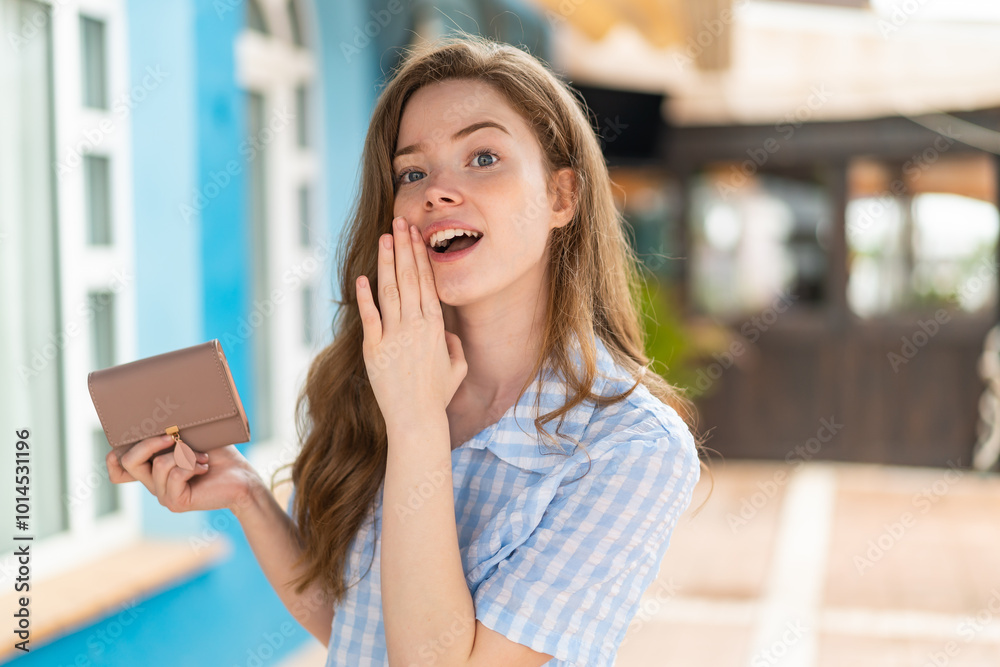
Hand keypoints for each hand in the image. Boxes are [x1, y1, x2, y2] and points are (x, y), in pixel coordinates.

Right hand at [106, 435, 260, 515]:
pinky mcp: (176, 502)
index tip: (140, 435)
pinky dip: (192, 466)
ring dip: (185, 455)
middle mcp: (153, 482)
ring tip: (203, 457)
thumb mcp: (191, 436)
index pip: (117, 467)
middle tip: (174, 437)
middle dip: (149, 443)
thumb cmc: (219, 454)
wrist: (241, 476)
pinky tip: (204, 468)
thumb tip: (154, 414)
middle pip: (128, 461)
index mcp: (152, 467)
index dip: (116, 452)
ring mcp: (163, 494)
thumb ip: (169, 431)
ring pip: (159, 465)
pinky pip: (174, 476)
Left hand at [356, 216, 467, 426]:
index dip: (419, 256)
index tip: (415, 236)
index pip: (427, 282)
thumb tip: (446, 333)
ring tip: (384, 238)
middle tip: (400, 222)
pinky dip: (364, 296)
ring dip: (386, 262)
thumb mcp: (457, 368)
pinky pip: (369, 316)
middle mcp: (416, 325)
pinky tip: (362, 277)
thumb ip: (453, 345)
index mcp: (436, 326)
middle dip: (404, 247)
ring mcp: (394, 335)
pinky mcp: (374, 348)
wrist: (416, 418)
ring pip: (389, 290)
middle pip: (409, 278)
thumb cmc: (437, 396)